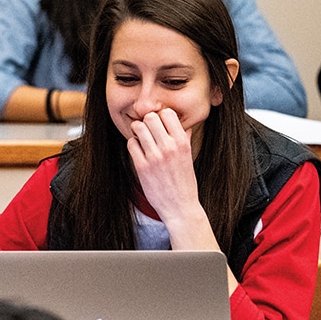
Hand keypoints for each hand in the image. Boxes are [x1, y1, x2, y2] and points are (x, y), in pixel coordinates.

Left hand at [127, 109, 222, 252]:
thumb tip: (183, 126)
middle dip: (147, 121)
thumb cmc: (184, 182)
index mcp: (182, 142)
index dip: (160, 115)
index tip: (158, 123)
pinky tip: (138, 150)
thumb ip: (184, 139)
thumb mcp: (188, 157)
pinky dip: (133, 144)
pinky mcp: (142, 167)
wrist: (179, 206)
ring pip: (139, 128)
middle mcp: (169, 147)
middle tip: (147, 129)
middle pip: (151, 118)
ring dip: (137, 131)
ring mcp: (154, 157)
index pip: (167, 113)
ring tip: (141, 138)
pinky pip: (131, 144)